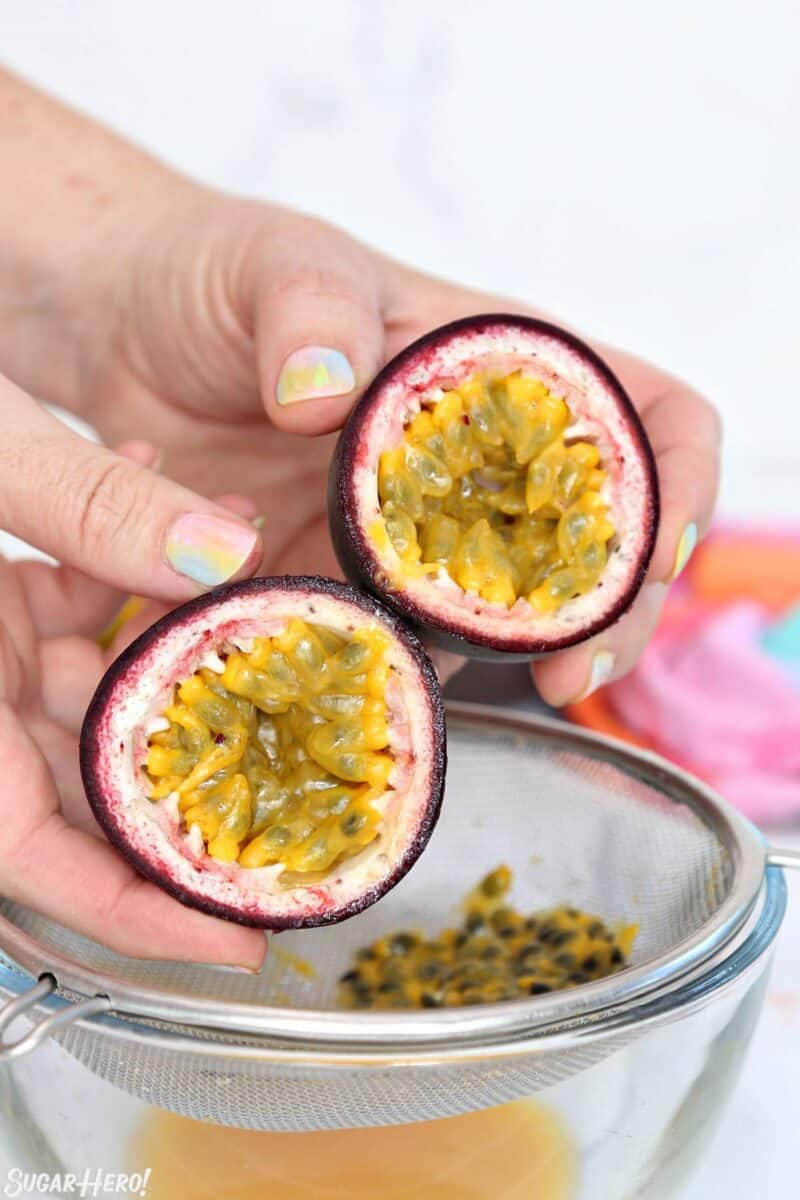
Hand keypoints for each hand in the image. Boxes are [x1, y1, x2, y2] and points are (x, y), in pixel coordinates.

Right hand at [0, 370, 266, 967]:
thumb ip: (80, 500)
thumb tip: (215, 550)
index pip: (24, 852)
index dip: (131, 911)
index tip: (244, 935)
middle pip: (90, 793)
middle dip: (202, 800)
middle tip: (321, 807)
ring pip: (114, 704)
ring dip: (205, 681)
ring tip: (306, 673)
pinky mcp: (19, 600)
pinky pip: (103, 627)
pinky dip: (161, 602)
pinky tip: (217, 536)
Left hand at [67, 187, 719, 702]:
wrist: (128, 332)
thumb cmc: (221, 276)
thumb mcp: (273, 262)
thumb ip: (308, 309)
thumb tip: (324, 392)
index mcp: (503, 369)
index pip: (648, 418)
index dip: (672, 484)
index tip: (650, 554)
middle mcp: (478, 463)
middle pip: (595, 548)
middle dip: (601, 619)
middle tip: (564, 675)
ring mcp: (414, 537)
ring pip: (498, 619)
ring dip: (491, 667)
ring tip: (446, 688)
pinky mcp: (343, 588)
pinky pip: (390, 647)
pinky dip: (388, 677)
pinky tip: (360, 692)